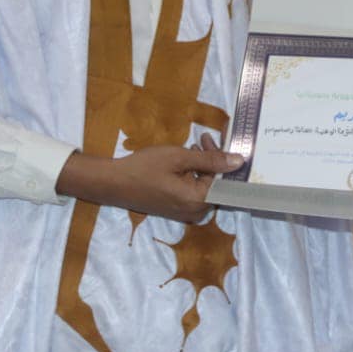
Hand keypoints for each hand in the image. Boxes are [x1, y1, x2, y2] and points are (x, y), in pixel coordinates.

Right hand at [56, 134, 243, 222]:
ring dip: (203, 165)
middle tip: (205, 138)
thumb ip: (211, 159)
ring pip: (205, 186)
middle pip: (216, 183)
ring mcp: (185, 213)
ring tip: (194, 145)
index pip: (224, 180)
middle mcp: (195, 212)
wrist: (113, 183)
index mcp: (198, 202)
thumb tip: (239, 161)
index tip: (225, 138)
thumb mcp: (179, 158)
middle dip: (213, 159)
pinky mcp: (177, 209)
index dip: (225, 157)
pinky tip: (186, 159)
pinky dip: (194, 174)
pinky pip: (194, 191)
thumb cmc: (145, 168)